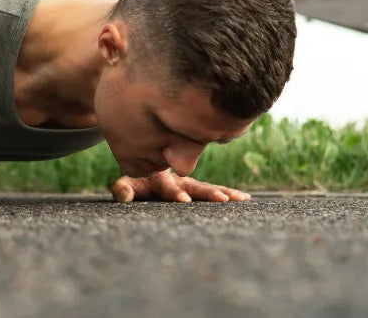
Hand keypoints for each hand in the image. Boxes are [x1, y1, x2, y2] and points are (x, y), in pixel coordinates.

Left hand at [109, 171, 249, 202]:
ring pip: (208, 187)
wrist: (142, 165)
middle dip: (207, 193)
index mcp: (160, 179)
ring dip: (223, 192)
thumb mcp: (124, 184)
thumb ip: (123, 189)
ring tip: (241, 198)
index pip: (169, 187)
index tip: (184, 201)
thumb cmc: (132, 180)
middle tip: (222, 199)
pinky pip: (214, 189)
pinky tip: (245, 197)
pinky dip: (228, 193)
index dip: (175, 194)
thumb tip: (124, 195)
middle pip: (195, 186)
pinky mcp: (196, 188)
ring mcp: (189, 184)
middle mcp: (178, 179)